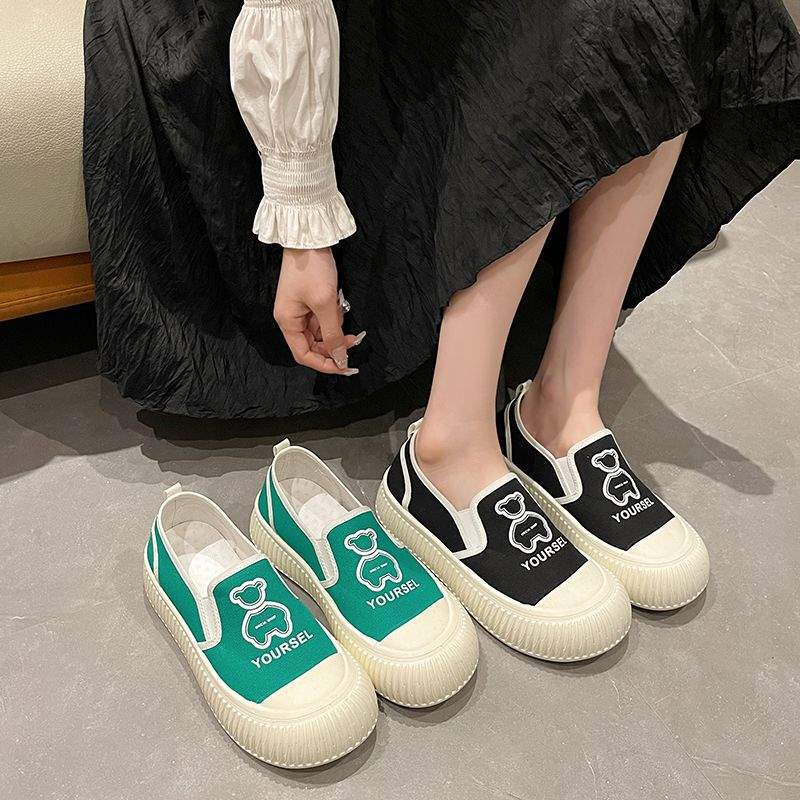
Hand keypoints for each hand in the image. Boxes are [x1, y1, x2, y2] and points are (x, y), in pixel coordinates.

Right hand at [273, 247, 364, 374]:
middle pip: (313, 345)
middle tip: (354, 341)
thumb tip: (340, 358)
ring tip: (345, 315)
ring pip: (321, 332)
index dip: (324, 364)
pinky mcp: (310, 301)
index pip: (303, 354)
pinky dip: (334, 318)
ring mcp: (300, 310)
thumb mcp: (325, 304)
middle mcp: (291, 319)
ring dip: (336, 330)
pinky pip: (323, 319)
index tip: (343, 366)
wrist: (309, 238)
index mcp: (287, 322)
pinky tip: (340, 306)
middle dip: (334, 345)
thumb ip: (333, 334)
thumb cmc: (312, 269)